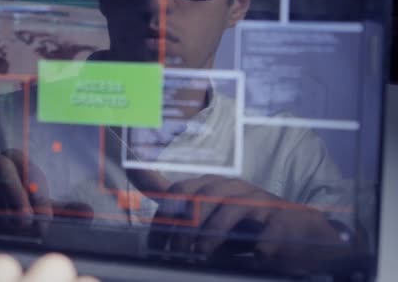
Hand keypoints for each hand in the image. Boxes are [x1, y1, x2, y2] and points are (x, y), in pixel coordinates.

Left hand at [147, 175, 343, 261]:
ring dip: (209, 236)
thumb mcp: (215, 226)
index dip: (156, 198)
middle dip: (181, 227)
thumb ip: (190, 226)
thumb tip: (160, 241)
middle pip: (196, 197)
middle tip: (174, 251)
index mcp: (211, 187)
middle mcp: (230, 187)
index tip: (140, 200)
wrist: (304, 235)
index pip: (176, 189)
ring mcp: (255, 199)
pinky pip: (263, 231)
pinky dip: (257, 247)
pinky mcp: (280, 216)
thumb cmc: (251, 230)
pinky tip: (257, 257)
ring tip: (200, 255)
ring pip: (225, 210)